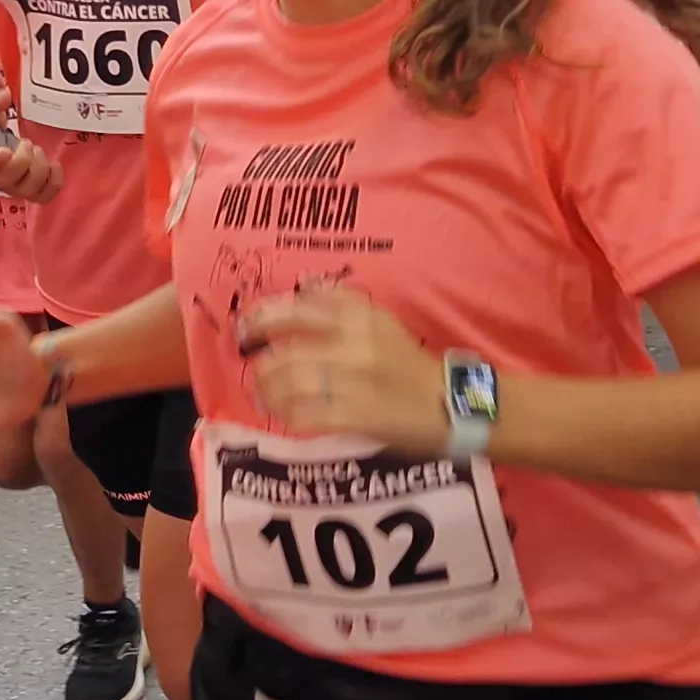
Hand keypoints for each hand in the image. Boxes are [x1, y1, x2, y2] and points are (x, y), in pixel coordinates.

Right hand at [0, 90, 60, 203]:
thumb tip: (4, 97)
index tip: (5, 150)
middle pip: (7, 180)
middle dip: (22, 159)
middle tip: (25, 143)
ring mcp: (8, 186)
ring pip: (27, 189)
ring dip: (39, 169)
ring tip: (36, 151)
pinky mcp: (25, 189)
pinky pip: (43, 196)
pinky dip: (53, 183)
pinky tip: (53, 167)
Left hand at [241, 284, 448, 453]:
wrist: (450, 403)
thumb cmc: (408, 362)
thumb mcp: (380, 321)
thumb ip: (342, 303)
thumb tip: (306, 283)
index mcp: (360, 317)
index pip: (300, 309)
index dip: (265, 318)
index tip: (249, 328)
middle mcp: (355, 344)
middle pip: (286, 351)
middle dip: (261, 365)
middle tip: (256, 372)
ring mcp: (355, 381)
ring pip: (291, 384)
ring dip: (269, 392)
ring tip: (265, 396)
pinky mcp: (356, 415)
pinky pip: (306, 414)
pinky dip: (288, 415)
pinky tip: (285, 415)